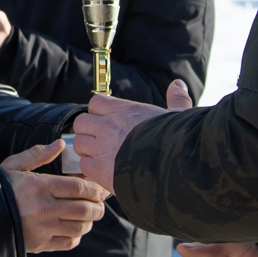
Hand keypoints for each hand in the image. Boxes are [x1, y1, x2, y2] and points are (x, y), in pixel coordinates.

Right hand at [1, 140, 108, 252]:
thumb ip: (38, 155)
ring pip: (79, 227)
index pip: (78, 188)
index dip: (94, 189)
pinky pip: (67, 243)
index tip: (100, 189)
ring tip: (90, 216)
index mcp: (39, 186)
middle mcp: (44, 208)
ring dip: (89, 222)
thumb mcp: (13, 166)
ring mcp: (42, 228)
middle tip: (100, 204)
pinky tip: (74, 230)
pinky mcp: (39, 244)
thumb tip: (60, 144)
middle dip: (97, 206)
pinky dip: (76, 237)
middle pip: (84, 208)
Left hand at [72, 79, 191, 193]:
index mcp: (125, 111)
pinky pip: (84, 164)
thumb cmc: (175, 140)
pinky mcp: (99, 170)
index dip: (99, 111)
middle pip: (81, 122)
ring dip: (87, 149)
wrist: (171, 168)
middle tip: (100, 139)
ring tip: (101, 156)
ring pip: (78, 143)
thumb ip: (176, 99)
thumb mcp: (179, 115)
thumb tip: (178, 85)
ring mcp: (101, 148)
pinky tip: (104, 171)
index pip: (96, 102)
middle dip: (88, 130)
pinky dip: (91, 168)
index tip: (107, 120)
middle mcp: (108, 126)